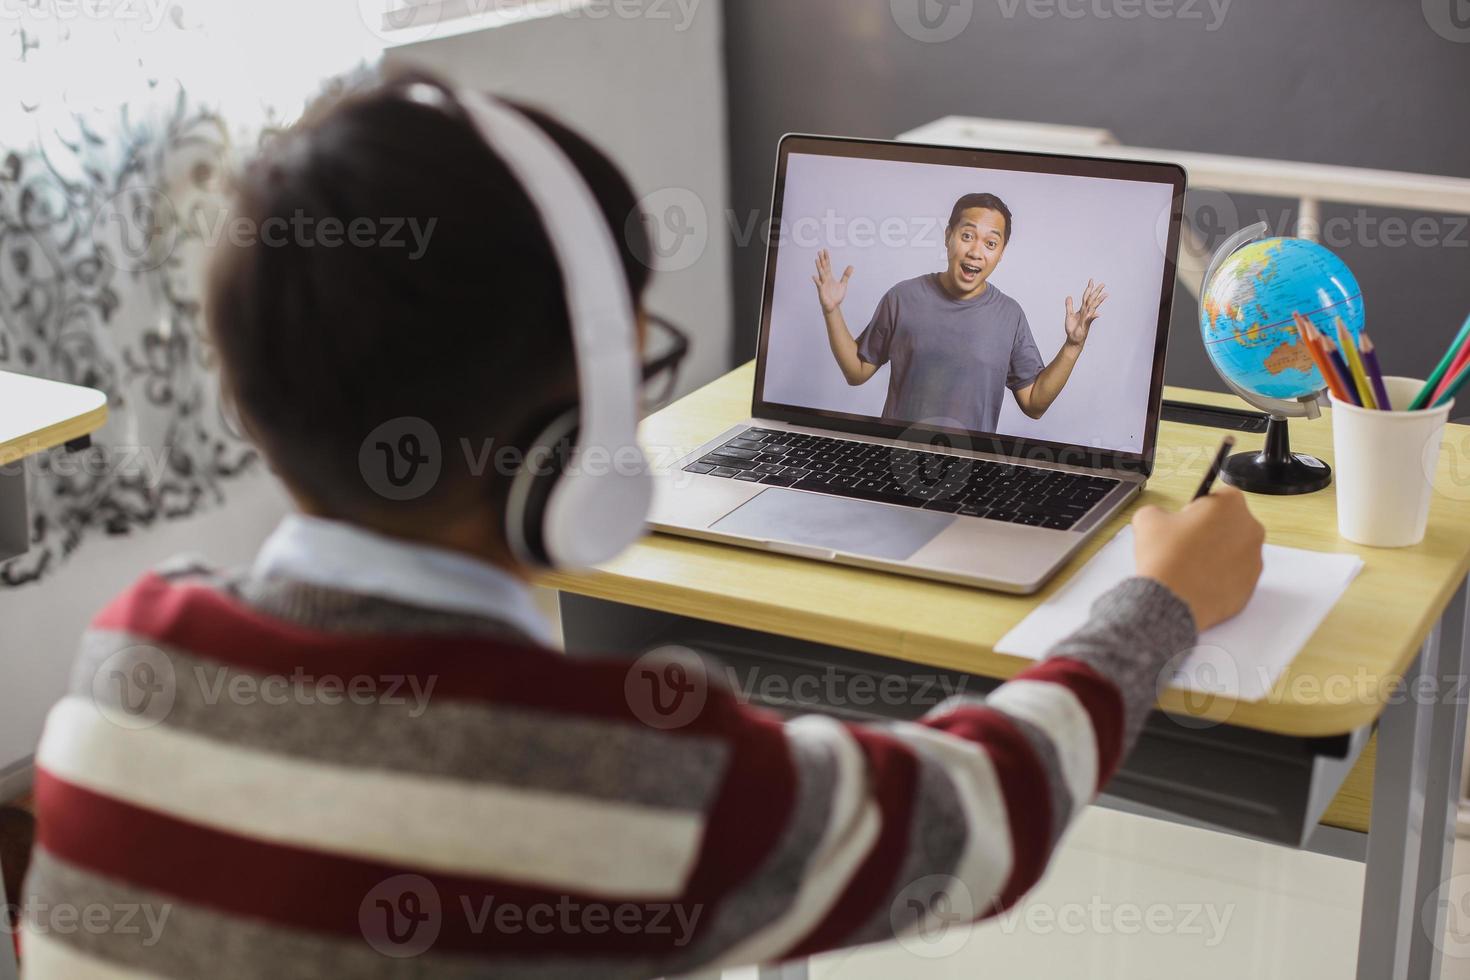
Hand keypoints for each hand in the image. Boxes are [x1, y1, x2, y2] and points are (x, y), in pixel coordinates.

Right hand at [812, 249, 852, 314]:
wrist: (833, 306)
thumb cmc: (836, 296)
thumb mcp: (843, 284)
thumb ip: (846, 275)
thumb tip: (851, 266)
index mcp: (829, 277)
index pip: (827, 266)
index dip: (826, 258)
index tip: (825, 250)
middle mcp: (825, 279)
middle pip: (823, 268)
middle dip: (822, 260)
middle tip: (819, 251)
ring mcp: (823, 285)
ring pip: (821, 274)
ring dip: (819, 267)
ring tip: (817, 260)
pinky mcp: (822, 291)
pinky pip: (819, 285)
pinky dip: (817, 281)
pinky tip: (814, 276)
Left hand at [1064, 280, 1107, 347]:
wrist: (1073, 338)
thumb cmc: (1072, 328)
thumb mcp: (1069, 315)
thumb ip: (1069, 306)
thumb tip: (1069, 296)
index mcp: (1083, 309)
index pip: (1087, 297)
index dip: (1089, 288)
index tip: (1092, 280)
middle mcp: (1087, 312)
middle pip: (1092, 300)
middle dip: (1097, 292)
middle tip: (1103, 284)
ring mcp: (1087, 318)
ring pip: (1093, 308)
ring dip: (1099, 301)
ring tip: (1105, 294)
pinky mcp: (1086, 325)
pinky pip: (1089, 319)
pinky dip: (1093, 316)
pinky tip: (1097, 313)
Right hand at [1132, 486, 1264, 630]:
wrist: (1172, 601)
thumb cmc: (1165, 558)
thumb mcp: (1148, 519)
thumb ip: (1159, 511)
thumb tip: (1162, 520)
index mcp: (1230, 504)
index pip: (1218, 496)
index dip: (1198, 508)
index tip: (1185, 520)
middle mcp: (1250, 528)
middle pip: (1229, 523)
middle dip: (1210, 531)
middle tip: (1184, 544)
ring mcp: (1254, 559)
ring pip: (1234, 550)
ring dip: (1216, 554)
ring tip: (1189, 566)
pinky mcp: (1251, 585)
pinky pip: (1234, 575)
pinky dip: (1219, 577)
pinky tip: (1197, 582)